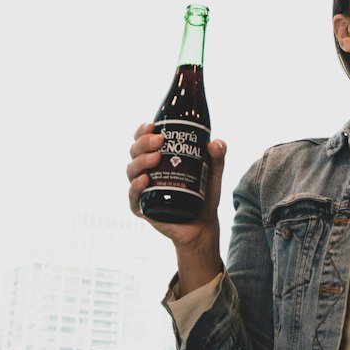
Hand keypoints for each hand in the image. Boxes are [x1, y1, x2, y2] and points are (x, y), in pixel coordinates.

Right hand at [127, 121, 225, 249]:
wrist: (204, 223)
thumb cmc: (204, 193)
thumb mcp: (213, 171)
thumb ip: (217, 155)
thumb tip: (215, 143)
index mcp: (159, 157)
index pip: (143, 140)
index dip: (142, 130)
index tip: (153, 126)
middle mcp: (147, 171)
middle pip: (134, 151)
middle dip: (143, 142)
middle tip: (159, 141)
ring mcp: (143, 189)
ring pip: (131, 170)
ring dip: (140, 161)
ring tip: (155, 158)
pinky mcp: (143, 207)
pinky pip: (132, 196)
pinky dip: (135, 187)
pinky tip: (145, 180)